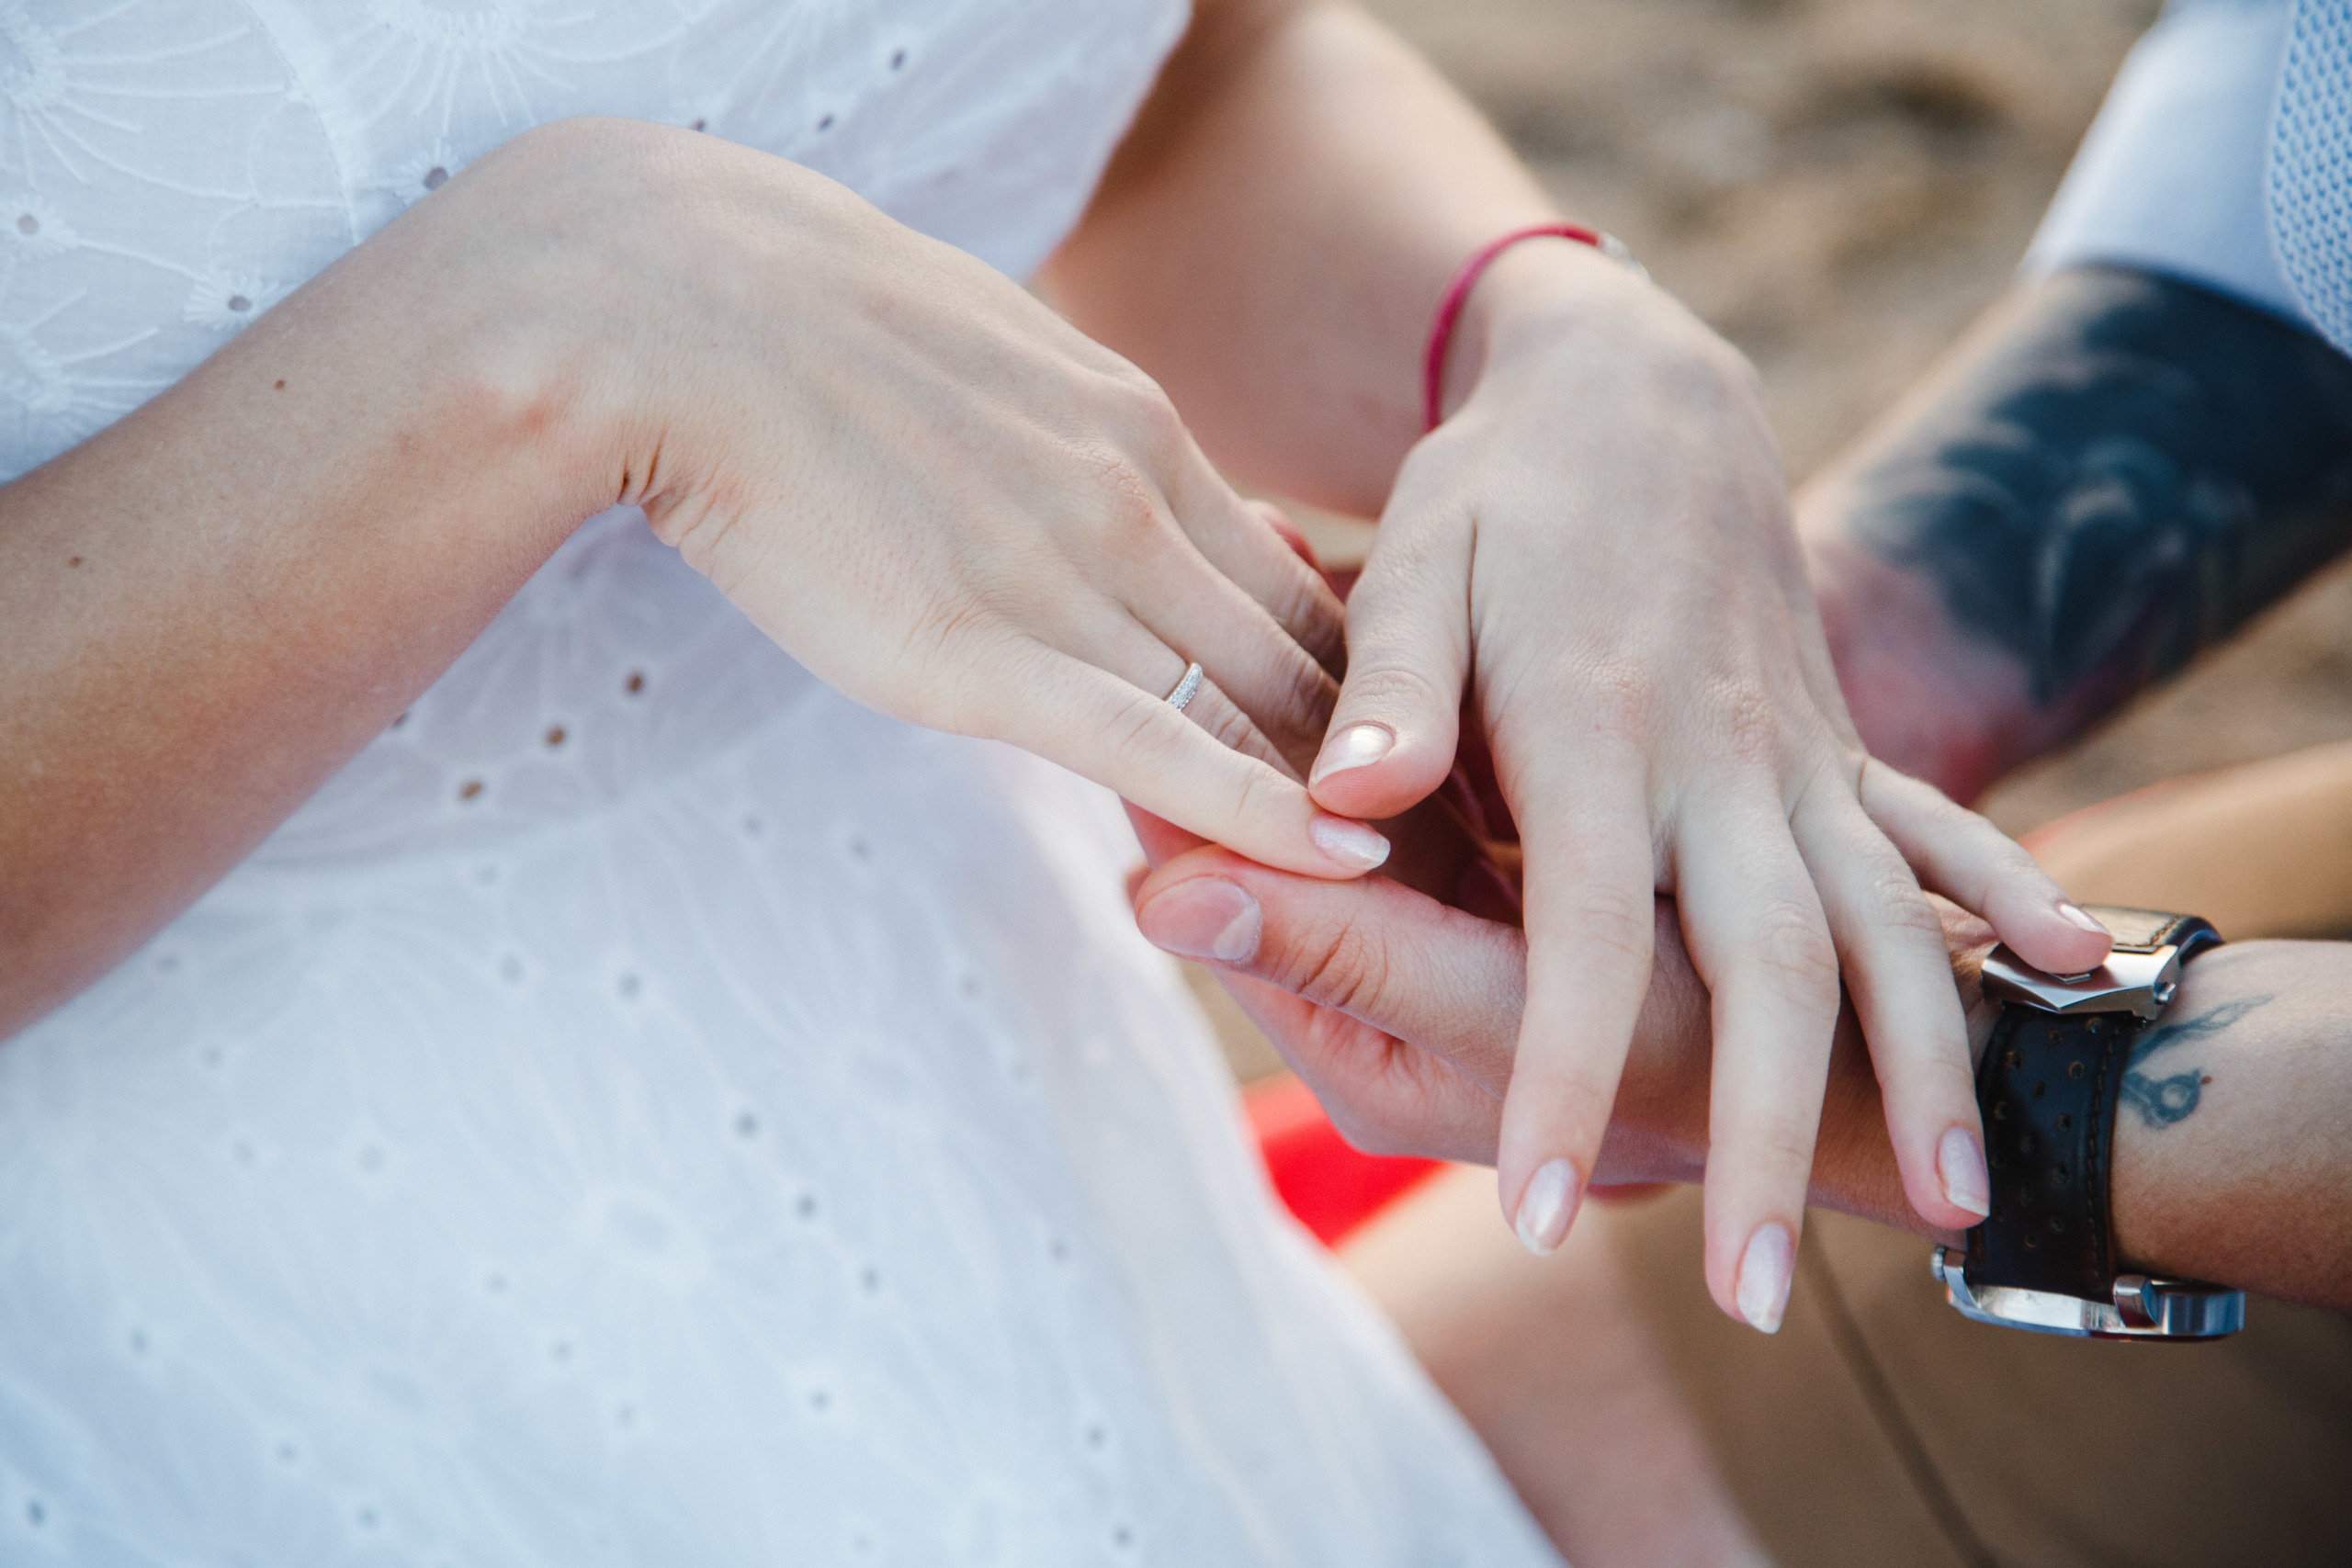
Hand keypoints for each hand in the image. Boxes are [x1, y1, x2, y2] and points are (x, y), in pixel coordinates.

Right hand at [497, 119, 1385, 878]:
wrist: (681, 309)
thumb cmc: (810, 335)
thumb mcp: (991, 360)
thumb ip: (1070, 445)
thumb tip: (1102, 492)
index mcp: (1138, 428)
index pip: (1290, 580)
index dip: (1363, 681)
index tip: (1406, 759)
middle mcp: (1135, 499)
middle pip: (1307, 652)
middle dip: (1392, 757)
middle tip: (1469, 846)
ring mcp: (1069, 572)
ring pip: (1251, 704)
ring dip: (1344, 800)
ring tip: (1435, 888)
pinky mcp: (983, 649)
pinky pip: (1153, 741)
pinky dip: (1255, 805)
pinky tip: (1336, 858)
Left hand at [1297, 242, 2109, 1324]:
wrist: (1644, 384)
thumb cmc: (1500, 491)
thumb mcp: (1415, 561)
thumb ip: (1386, 692)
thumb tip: (1326, 806)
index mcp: (1597, 736)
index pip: (1576, 942)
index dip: (1558, 1078)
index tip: (1536, 1213)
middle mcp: (1718, 764)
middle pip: (1768, 972)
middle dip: (1765, 1135)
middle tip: (1753, 1293)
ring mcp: (1798, 757)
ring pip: (1884, 928)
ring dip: (1922, 1065)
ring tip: (1950, 1206)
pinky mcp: (1838, 746)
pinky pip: (1938, 832)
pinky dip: (2004, 903)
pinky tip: (2074, 974)